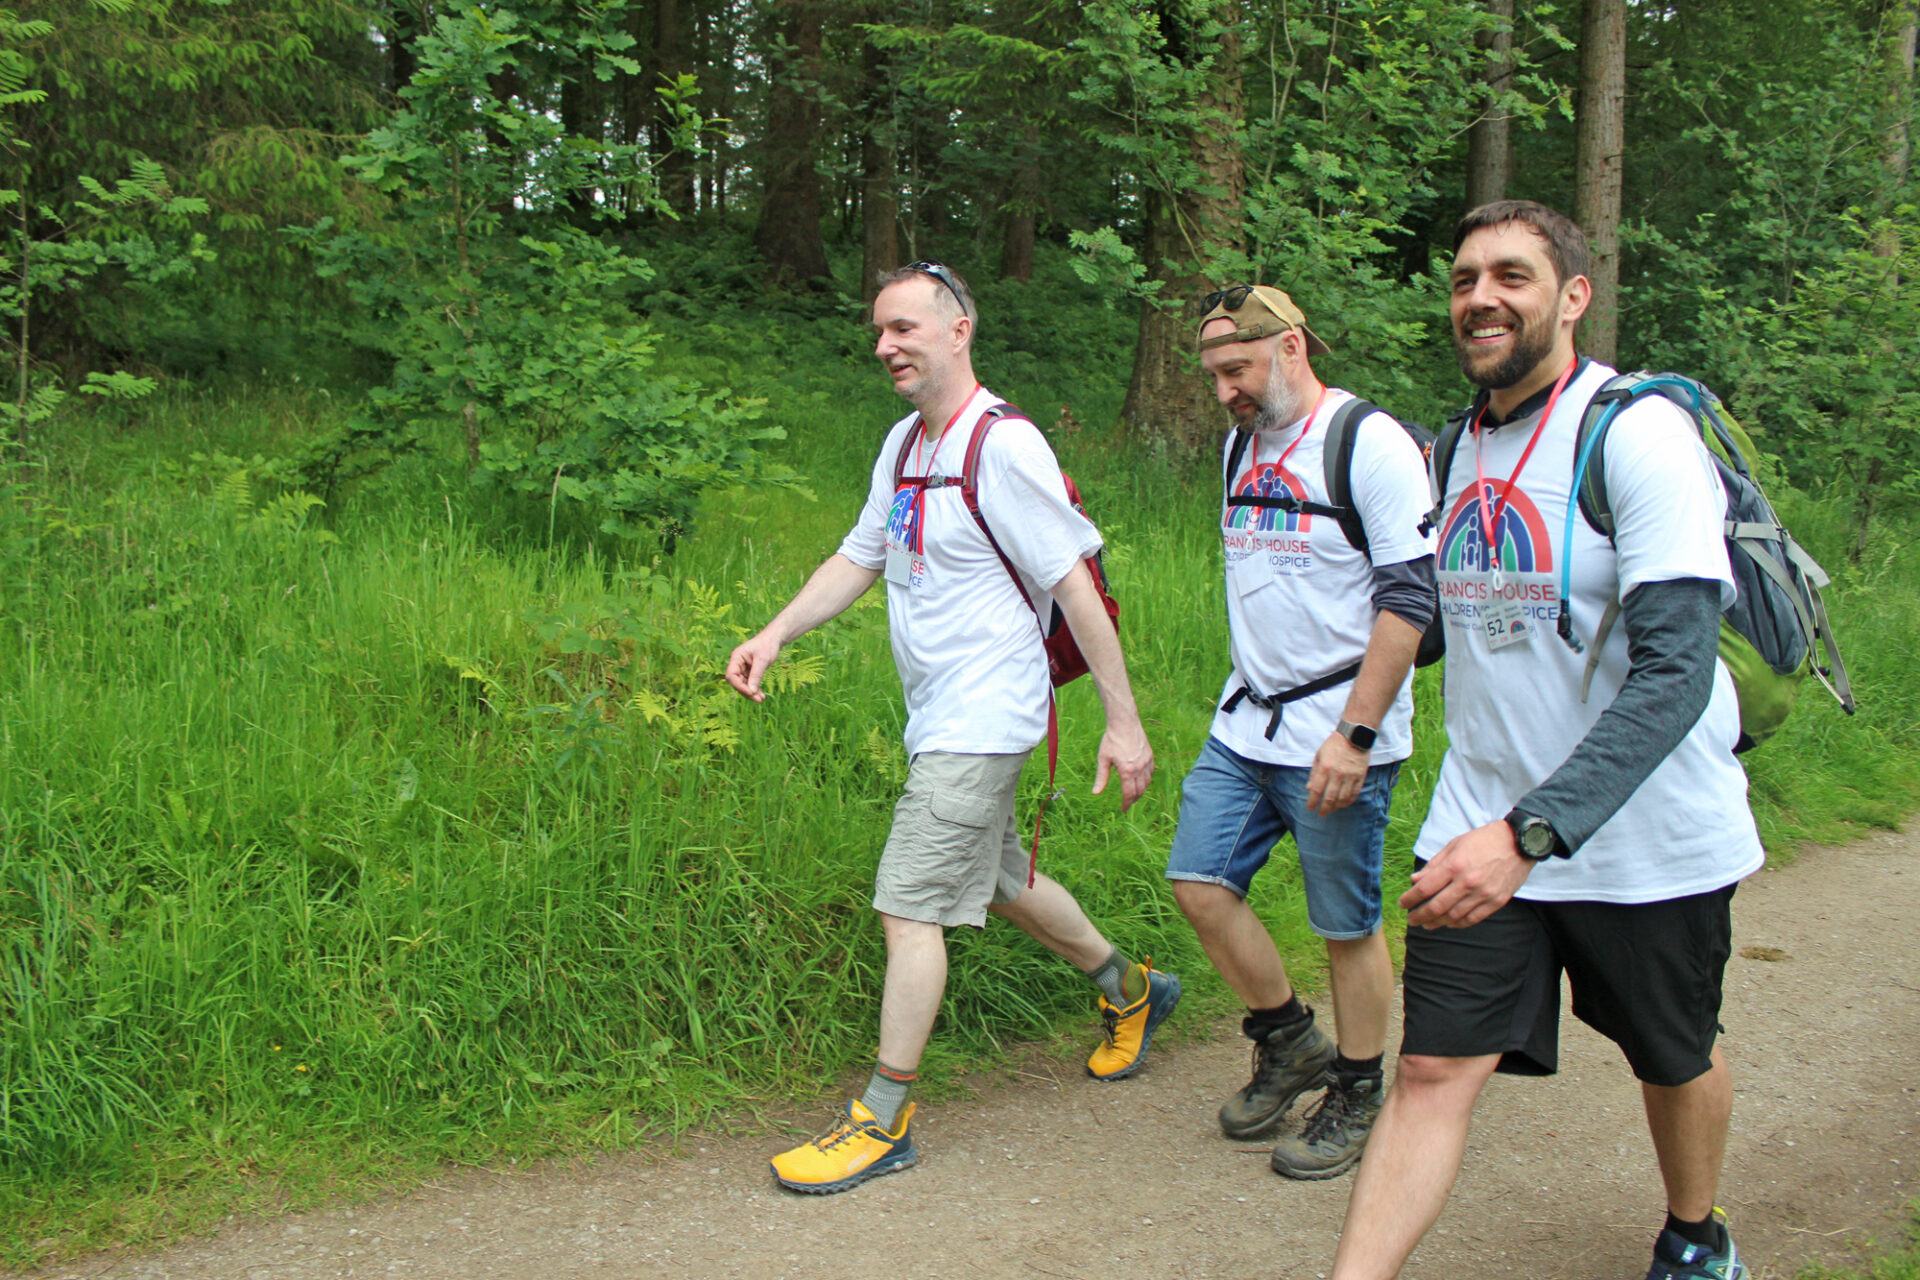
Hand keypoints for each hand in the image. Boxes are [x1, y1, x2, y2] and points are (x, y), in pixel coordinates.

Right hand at [724, 631, 780, 701]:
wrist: (774, 639)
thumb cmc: (767, 645)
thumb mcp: (763, 660)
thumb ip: (756, 675)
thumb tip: (751, 691)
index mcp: (736, 657)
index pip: (731, 675)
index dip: (738, 686)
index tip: (750, 692)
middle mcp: (737, 663)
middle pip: (737, 682)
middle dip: (746, 691)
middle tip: (758, 699)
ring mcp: (743, 668)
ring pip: (743, 684)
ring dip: (751, 693)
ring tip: (761, 699)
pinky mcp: (749, 671)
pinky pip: (750, 683)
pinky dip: (755, 689)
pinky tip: (762, 696)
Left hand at [1092, 718, 1153, 811]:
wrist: (1124, 723)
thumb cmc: (1112, 740)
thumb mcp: (1103, 759)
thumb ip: (1101, 777)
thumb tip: (1096, 793)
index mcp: (1127, 771)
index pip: (1129, 793)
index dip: (1127, 804)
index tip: (1123, 810)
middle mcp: (1139, 768)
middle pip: (1140, 790)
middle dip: (1134, 799)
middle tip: (1128, 803)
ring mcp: (1146, 762)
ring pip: (1147, 783)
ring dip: (1141, 791)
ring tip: (1134, 794)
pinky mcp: (1150, 756)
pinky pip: (1150, 773)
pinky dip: (1146, 780)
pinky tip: (1140, 781)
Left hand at [1306, 731, 1368, 815]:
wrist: (1354, 736)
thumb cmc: (1334, 745)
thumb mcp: (1319, 755)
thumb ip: (1314, 773)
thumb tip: (1309, 788)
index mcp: (1325, 768)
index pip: (1316, 790)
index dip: (1312, 802)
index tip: (1310, 808)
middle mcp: (1337, 774)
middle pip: (1330, 798)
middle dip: (1324, 809)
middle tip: (1321, 814)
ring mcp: (1350, 776)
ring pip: (1343, 798)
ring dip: (1336, 807)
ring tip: (1332, 810)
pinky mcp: (1360, 777)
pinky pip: (1355, 794)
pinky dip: (1348, 802)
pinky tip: (1343, 804)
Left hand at [1400, 820, 1534, 928]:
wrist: (1519, 843)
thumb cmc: (1484, 840)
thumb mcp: (1455, 844)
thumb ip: (1434, 864)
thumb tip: (1415, 880)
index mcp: (1455, 865)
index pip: (1425, 888)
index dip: (1410, 899)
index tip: (1402, 904)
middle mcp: (1468, 882)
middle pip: (1437, 907)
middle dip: (1419, 916)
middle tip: (1411, 920)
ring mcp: (1484, 894)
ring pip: (1454, 916)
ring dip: (1437, 922)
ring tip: (1427, 923)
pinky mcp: (1497, 901)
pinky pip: (1473, 919)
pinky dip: (1458, 924)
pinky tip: (1448, 923)